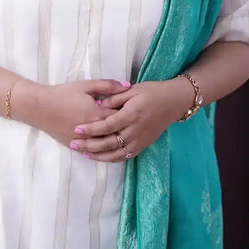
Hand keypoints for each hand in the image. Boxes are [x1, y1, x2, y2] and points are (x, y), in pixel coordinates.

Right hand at [15, 78, 129, 147]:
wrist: (40, 107)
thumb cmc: (63, 93)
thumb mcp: (86, 86)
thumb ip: (108, 85)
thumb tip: (127, 85)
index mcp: (98, 114)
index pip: (122, 117)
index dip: (131, 114)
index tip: (137, 110)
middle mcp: (93, 131)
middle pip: (116, 134)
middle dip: (126, 129)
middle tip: (135, 124)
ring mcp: (84, 141)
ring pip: (106, 147)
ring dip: (116, 142)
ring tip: (124, 136)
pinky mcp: (75, 147)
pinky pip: (93, 152)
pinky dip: (103, 151)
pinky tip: (110, 148)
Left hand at [69, 79, 192, 161]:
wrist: (173, 102)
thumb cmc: (152, 92)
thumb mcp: (133, 90)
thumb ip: (114, 97)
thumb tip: (97, 103)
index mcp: (131, 114)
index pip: (107, 126)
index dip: (91, 129)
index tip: (77, 129)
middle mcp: (135, 131)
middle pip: (108, 143)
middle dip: (89, 145)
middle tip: (74, 144)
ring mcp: (139, 140)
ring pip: (115, 154)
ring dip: (98, 155)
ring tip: (84, 153)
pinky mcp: (143, 146)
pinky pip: (125, 156)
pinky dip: (111, 158)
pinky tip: (100, 157)